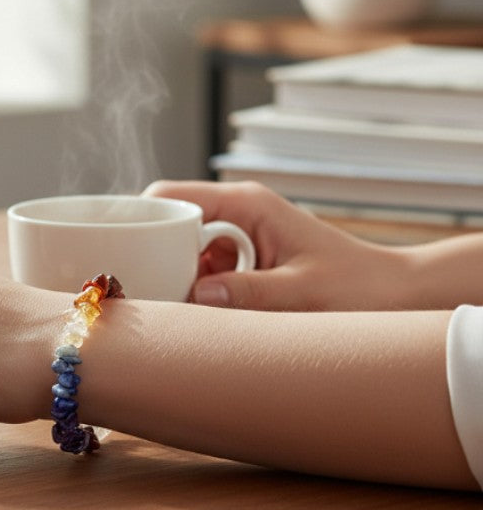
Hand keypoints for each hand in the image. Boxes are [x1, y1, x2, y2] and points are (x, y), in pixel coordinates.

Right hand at [143, 180, 408, 310]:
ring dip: (178, 277)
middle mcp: (237, 211)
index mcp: (245, 204)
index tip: (118, 252)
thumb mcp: (299, 293)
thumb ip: (246, 292)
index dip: (139, 219)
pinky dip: (197, 289)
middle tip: (146, 292)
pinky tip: (205, 313)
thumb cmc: (356, 286)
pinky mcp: (245, 256)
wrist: (392, 294)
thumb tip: (194, 295)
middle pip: (170, 223)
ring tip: (180, 308)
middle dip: (155, 256)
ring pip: (183, 249)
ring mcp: (240, 234)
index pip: (170, 196)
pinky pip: (204, 268)